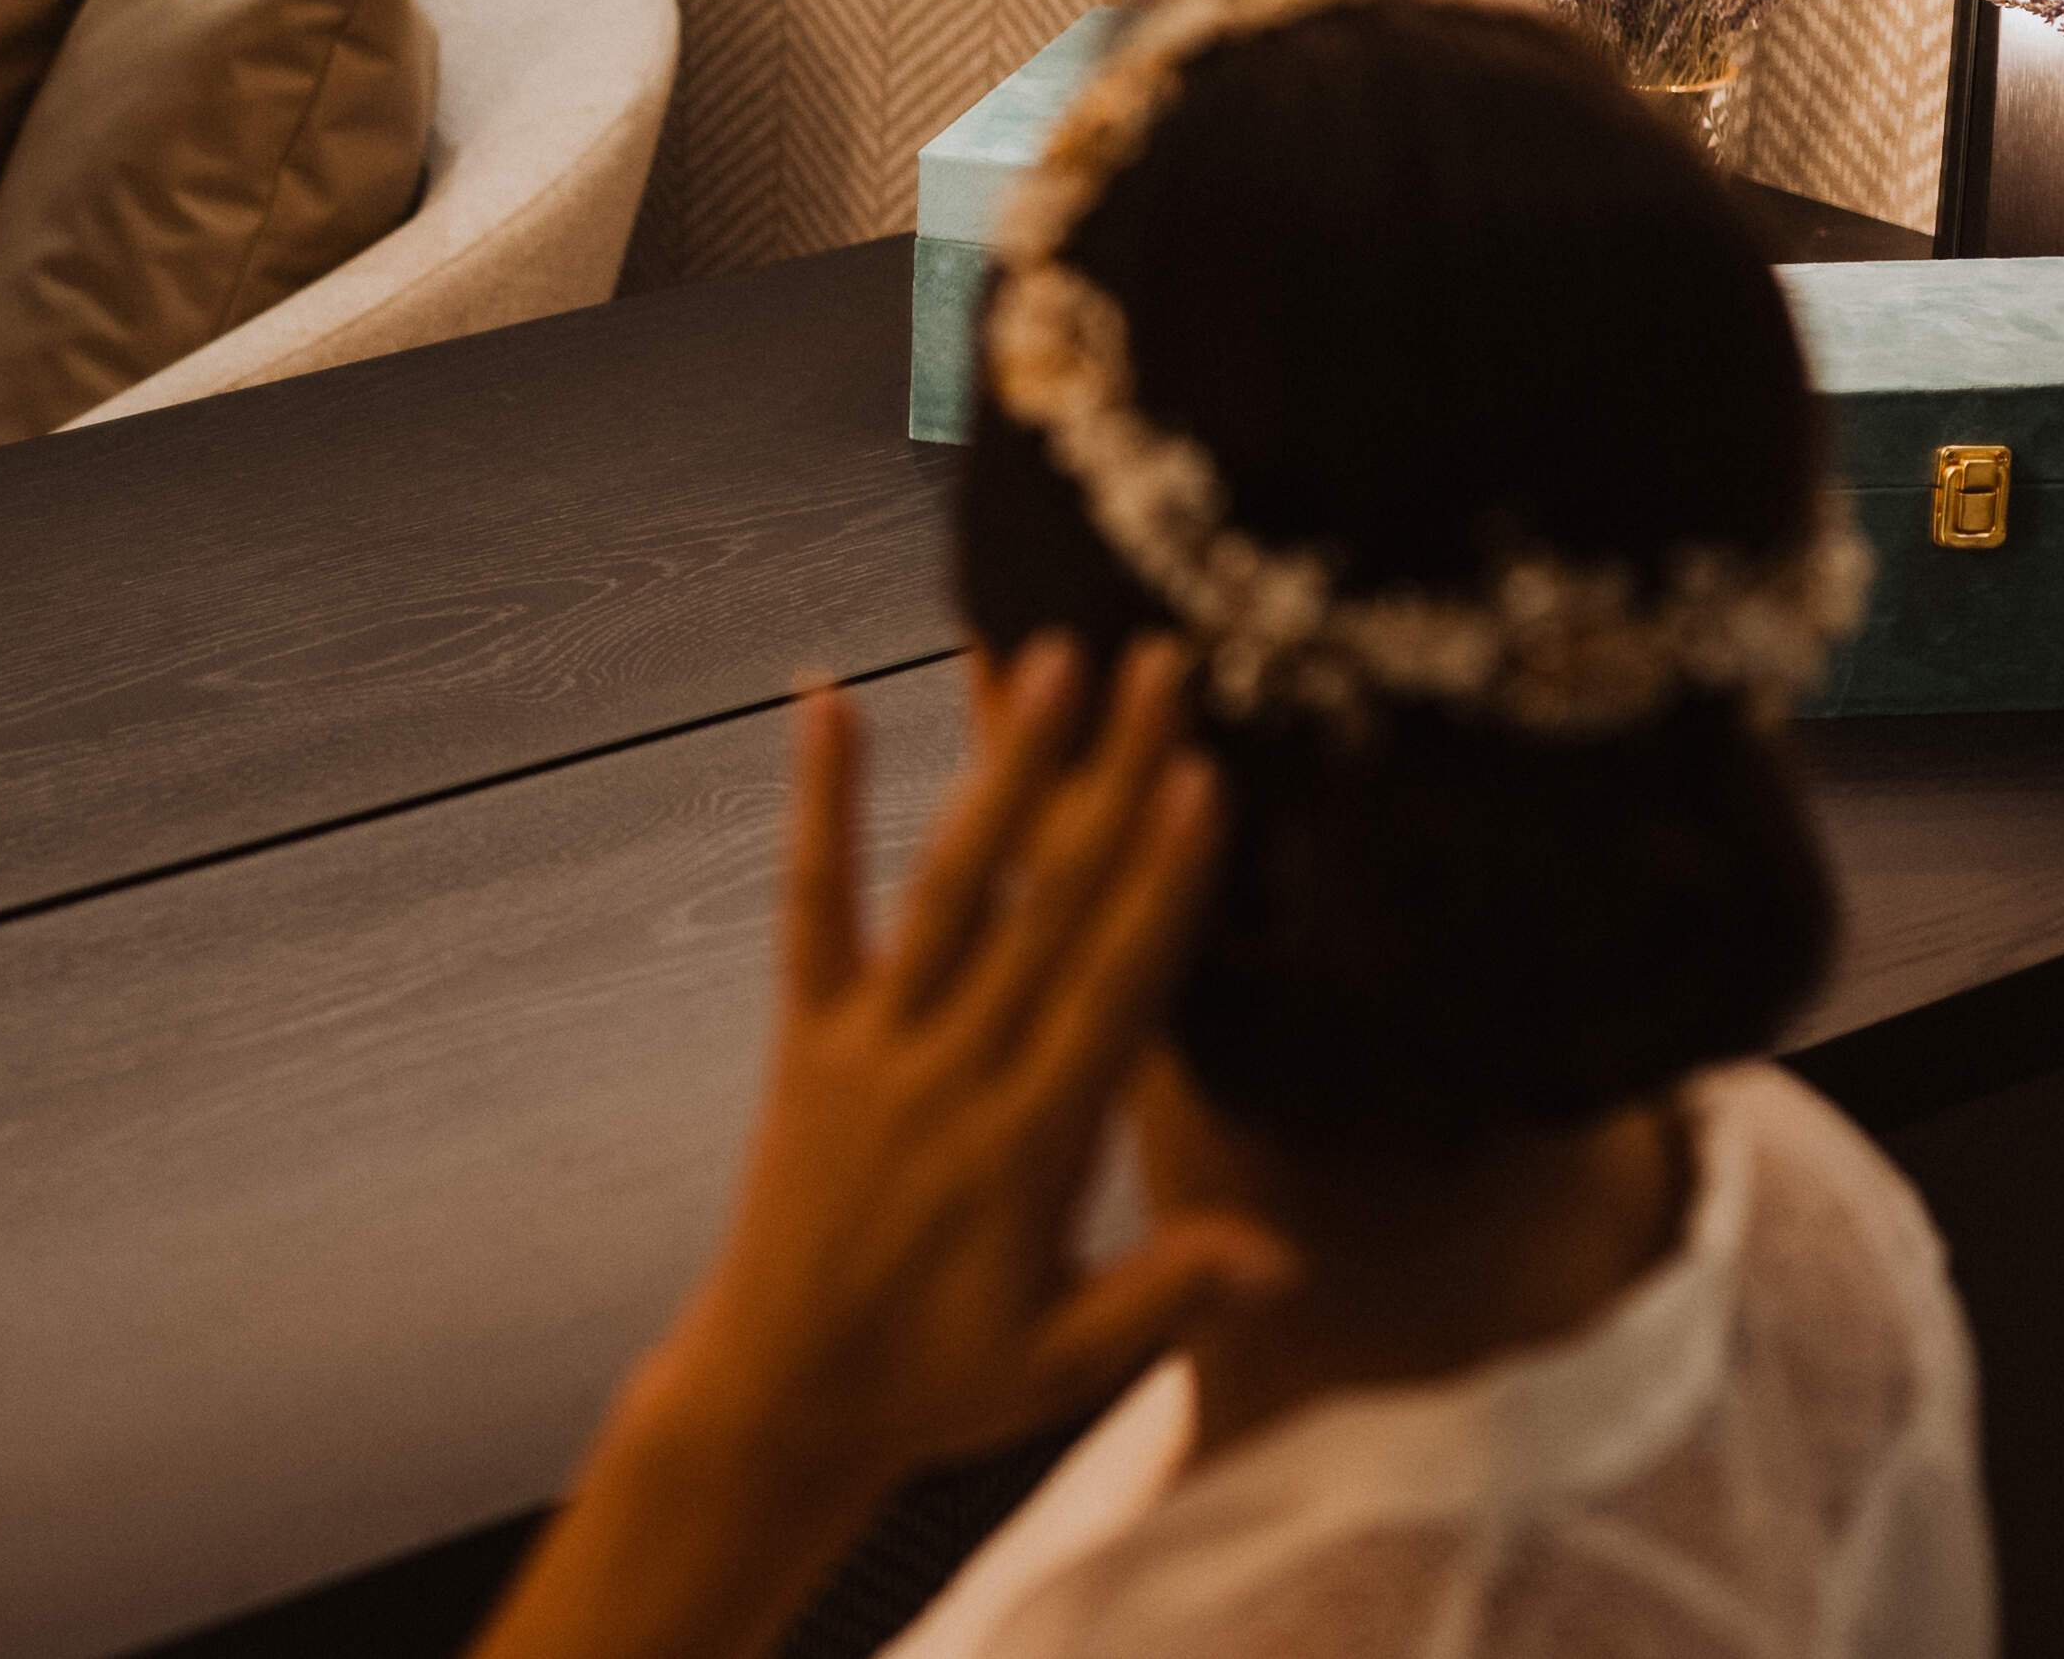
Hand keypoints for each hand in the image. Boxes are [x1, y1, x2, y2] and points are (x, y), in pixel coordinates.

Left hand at [471, 641, 1286, 1658]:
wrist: (779, 1402)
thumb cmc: (939, 1385)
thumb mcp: (1066, 1365)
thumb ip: (1167, 1297)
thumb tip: (1284, 1255)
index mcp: (1030, 1146)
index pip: (1111, 989)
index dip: (1158, 884)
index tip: (1202, 782)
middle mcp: (951, 1073)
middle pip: (1045, 907)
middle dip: (1104, 782)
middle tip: (1152, 669)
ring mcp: (871, 1045)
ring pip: (948, 885)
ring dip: (1001, 769)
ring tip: (1044, 661)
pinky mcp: (805, 1037)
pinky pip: (811, 903)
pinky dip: (821, 801)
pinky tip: (826, 698)